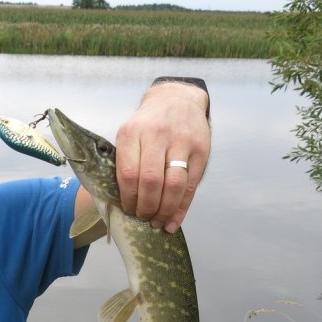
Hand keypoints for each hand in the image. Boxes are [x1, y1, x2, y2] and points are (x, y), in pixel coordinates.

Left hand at [114, 82, 210, 232]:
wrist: (177, 98)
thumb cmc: (147, 123)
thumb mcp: (128, 133)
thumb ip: (124, 161)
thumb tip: (121, 201)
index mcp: (132, 132)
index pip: (128, 173)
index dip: (128, 198)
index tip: (127, 210)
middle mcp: (157, 135)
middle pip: (151, 181)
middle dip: (146, 207)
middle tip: (142, 218)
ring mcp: (182, 142)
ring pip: (174, 185)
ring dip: (165, 210)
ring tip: (157, 222)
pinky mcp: (201, 150)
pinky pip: (191, 185)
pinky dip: (181, 208)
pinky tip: (173, 221)